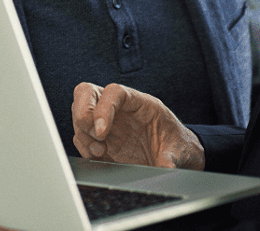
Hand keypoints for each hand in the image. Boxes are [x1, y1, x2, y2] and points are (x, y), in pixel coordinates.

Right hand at [72, 82, 204, 169]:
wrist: (174, 157)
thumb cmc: (177, 145)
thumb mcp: (179, 151)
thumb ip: (171, 158)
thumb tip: (166, 168)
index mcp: (140, 103)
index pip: (114, 92)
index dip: (103, 108)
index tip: (102, 132)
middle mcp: (119, 108)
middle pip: (87, 93)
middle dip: (83, 115)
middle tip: (96, 138)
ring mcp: (107, 121)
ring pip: (79, 114)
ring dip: (83, 135)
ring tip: (100, 152)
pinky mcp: (100, 138)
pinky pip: (81, 136)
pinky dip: (84, 147)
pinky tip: (99, 158)